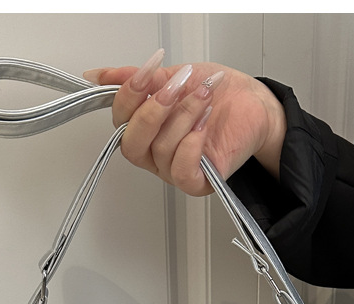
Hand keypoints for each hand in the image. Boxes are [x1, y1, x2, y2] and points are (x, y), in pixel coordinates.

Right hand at [84, 50, 285, 196]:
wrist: (255, 105)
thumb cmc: (218, 95)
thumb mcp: (174, 76)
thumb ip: (138, 78)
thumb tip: (98, 76)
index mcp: (144, 130)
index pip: (120, 120)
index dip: (129, 94)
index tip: (149, 70)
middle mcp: (154, 154)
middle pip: (133, 143)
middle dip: (153, 110)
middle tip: (176, 86)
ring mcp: (173, 169)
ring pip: (162, 149)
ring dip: (184, 115)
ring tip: (204, 94)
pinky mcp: (198, 182)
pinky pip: (182, 172)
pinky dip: (192, 145)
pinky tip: (205, 123)